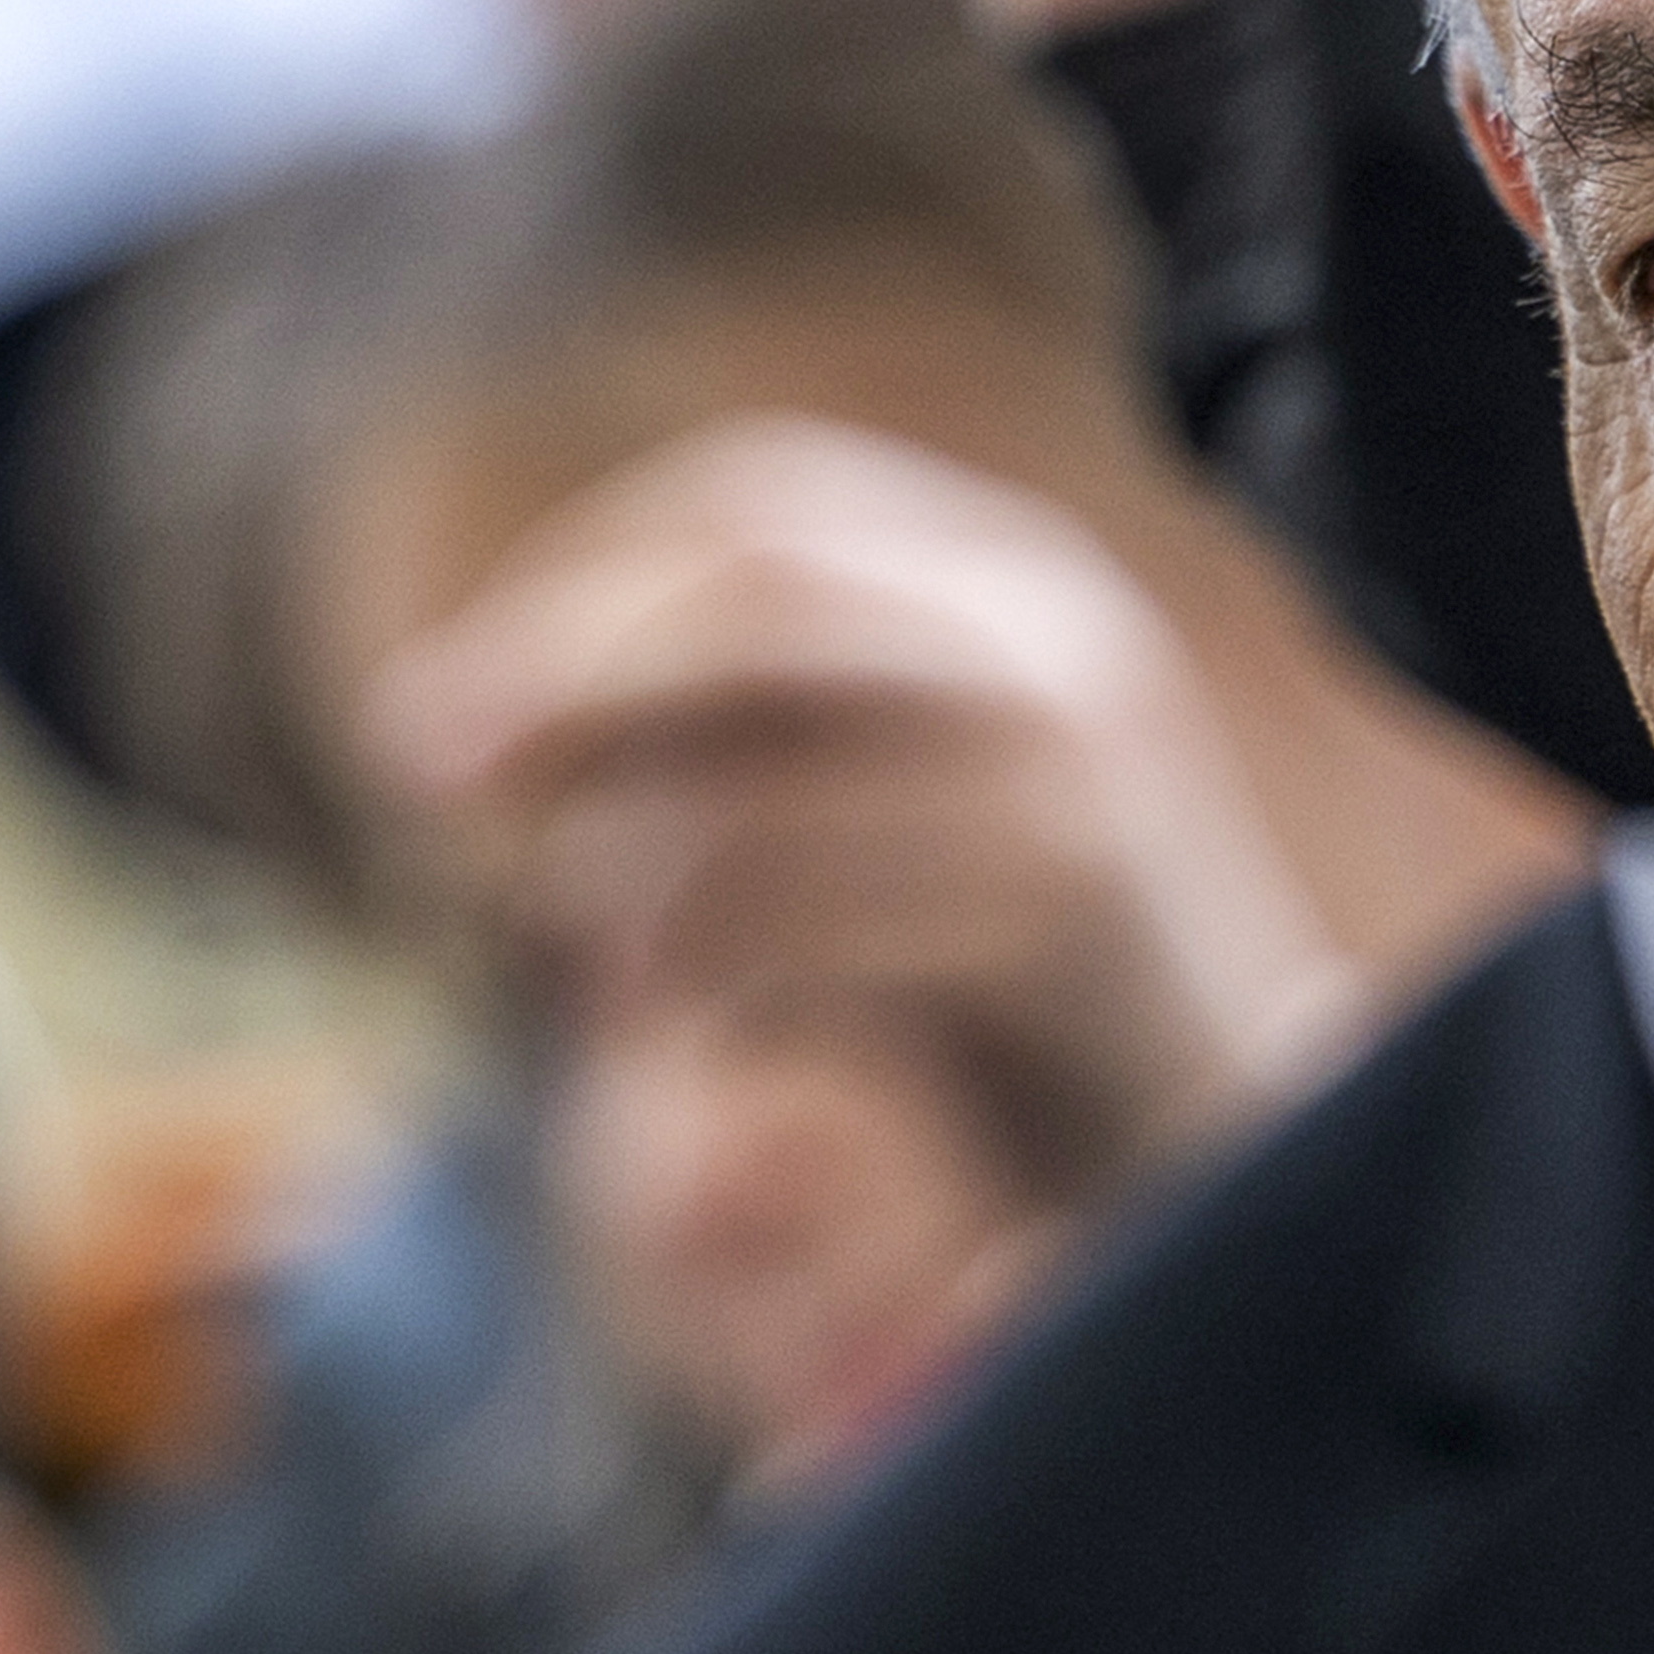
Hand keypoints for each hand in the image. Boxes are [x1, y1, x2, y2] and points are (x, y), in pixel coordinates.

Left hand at [367, 414, 1364, 1220]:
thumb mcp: (875, 823)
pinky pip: (793, 921)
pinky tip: (708, 1036)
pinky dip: (700, 981)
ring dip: (612, 884)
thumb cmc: (1017, 1001)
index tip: (441, 707)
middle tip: (409, 777)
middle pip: (746, 594)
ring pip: (740, 781)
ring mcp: (1069, 772)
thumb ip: (733, 743)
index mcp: (1014, 587)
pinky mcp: (1063, 913)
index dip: (580, 585)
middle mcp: (1053, 644)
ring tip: (612, 980)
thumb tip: (444, 715)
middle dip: (553, 677)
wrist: (1244, 1151)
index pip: (764, 502)